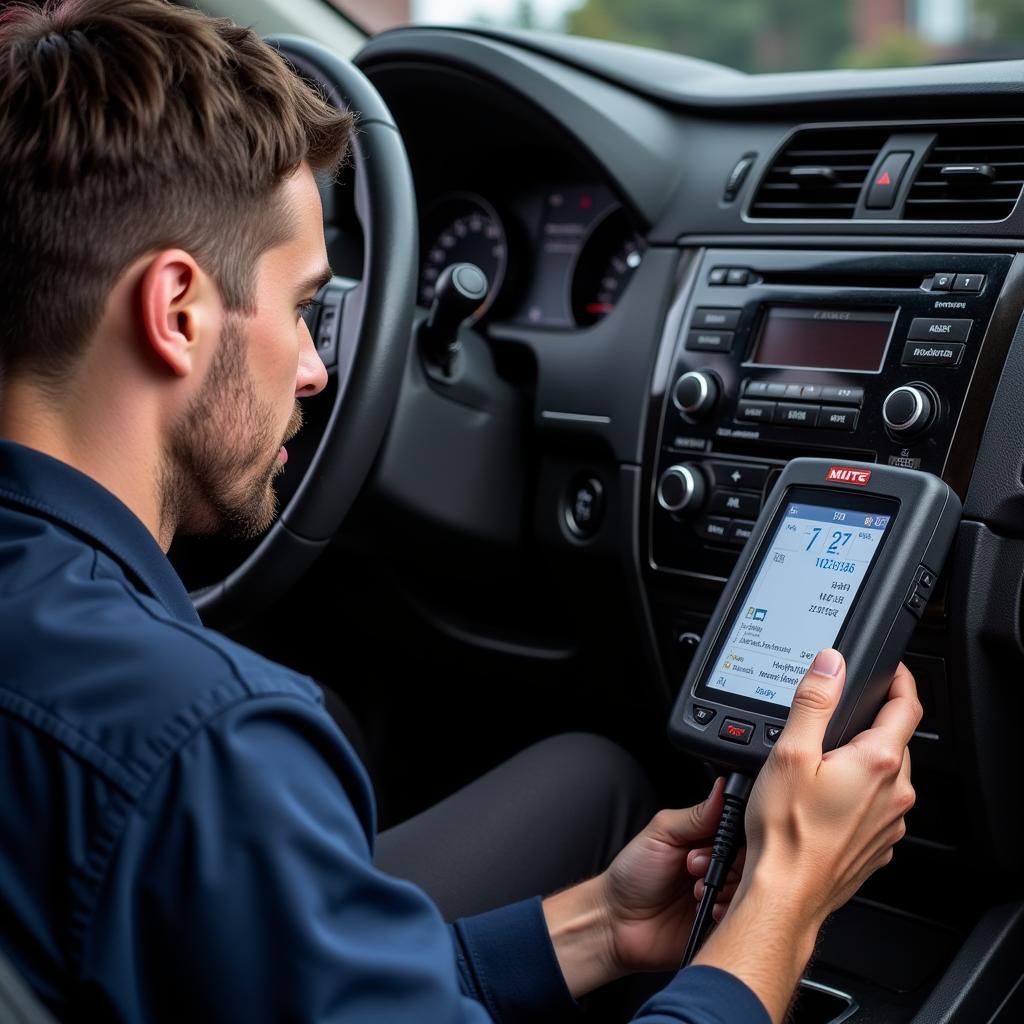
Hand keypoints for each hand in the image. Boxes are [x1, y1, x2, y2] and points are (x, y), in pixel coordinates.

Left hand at [542, 780, 744, 996]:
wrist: (616, 920)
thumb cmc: (634, 873)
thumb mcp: (661, 834)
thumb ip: (696, 815)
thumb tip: (722, 787)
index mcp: (707, 840)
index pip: (741, 831)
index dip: (735, 835)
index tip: (716, 842)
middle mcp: (719, 867)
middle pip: (750, 861)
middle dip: (725, 864)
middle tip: (693, 866)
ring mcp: (722, 897)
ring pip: (749, 889)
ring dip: (724, 889)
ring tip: (695, 891)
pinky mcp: (721, 925)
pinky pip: (740, 918)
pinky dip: (727, 913)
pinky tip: (707, 911)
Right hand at [743, 649, 920, 922]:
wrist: (785, 894)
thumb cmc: (785, 831)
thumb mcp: (790, 752)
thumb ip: (814, 702)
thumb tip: (830, 664)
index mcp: (876, 763)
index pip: (906, 707)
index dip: (900, 680)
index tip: (891, 669)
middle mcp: (893, 793)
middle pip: (894, 740)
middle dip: (871, 722)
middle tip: (837, 715)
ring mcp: (889, 823)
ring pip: (885, 775)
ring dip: (863, 759)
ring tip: (822, 759)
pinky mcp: (877, 845)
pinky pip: (877, 806)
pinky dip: (858, 793)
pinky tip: (824, 798)